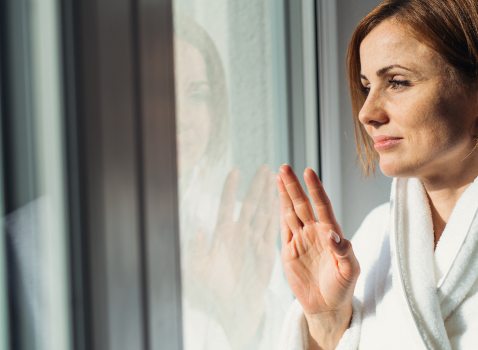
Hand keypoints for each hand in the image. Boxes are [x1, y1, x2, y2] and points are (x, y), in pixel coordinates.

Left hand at [184, 165, 279, 347]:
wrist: (233, 308)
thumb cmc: (213, 291)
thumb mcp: (198, 271)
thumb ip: (196, 251)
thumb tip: (197, 231)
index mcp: (222, 235)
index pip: (226, 206)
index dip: (230, 189)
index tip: (234, 172)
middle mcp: (239, 234)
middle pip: (249, 204)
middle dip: (256, 186)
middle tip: (265, 168)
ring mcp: (254, 241)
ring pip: (262, 212)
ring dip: (268, 196)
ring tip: (276, 179)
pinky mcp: (266, 250)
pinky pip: (272, 229)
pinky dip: (276, 215)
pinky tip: (281, 202)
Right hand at [277, 165, 359, 348]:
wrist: (327, 306)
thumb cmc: (343, 288)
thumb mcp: (349, 271)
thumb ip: (344, 251)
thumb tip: (332, 234)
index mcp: (332, 233)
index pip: (322, 205)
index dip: (315, 189)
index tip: (309, 172)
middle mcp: (316, 232)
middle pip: (303, 204)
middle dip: (294, 185)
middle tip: (285, 167)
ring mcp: (301, 239)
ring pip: (291, 211)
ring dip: (285, 194)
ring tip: (278, 175)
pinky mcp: (289, 250)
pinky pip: (283, 226)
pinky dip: (279, 211)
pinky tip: (277, 198)